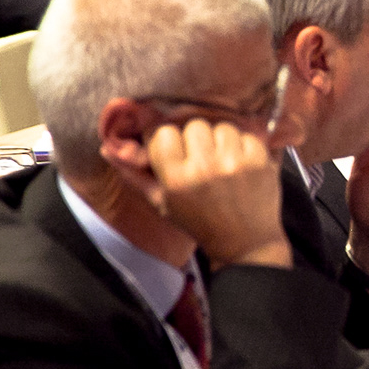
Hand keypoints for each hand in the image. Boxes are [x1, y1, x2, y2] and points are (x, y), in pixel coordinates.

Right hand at [144, 118, 291, 267]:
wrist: (244, 243)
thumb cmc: (199, 222)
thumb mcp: (163, 204)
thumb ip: (135, 175)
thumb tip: (109, 149)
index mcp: (177, 180)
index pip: (164, 133)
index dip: (168, 140)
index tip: (174, 151)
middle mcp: (205, 168)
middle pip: (193, 125)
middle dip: (195, 139)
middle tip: (200, 157)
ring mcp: (235, 163)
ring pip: (221, 126)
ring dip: (220, 140)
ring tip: (221, 160)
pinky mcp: (259, 161)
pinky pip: (246, 134)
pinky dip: (243, 145)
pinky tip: (240, 164)